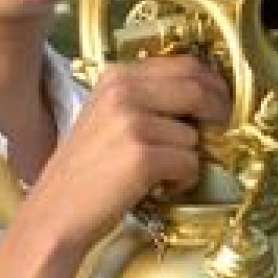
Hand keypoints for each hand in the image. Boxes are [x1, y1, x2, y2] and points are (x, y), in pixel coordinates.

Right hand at [25, 54, 230, 252]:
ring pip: (193, 135)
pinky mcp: (141, 157)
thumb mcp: (107, 118)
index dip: (212, 82)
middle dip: (219, 111)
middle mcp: (123, 93)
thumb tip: (203, 97)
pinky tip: (163, 187)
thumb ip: (147, 100)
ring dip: (189, 158)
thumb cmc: (84, 172)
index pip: (183, 64)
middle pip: (197, 89)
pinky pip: (189, 163)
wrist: (55, 214)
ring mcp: (131, 123)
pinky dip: (183, 180)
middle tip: (222, 130)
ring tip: (164, 173)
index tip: (222, 99)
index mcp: (116, 77)